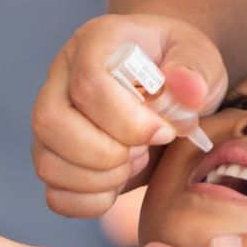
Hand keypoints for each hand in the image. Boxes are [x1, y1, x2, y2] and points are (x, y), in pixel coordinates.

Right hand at [32, 13, 226, 217]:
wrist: (172, 89)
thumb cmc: (183, 68)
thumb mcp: (200, 56)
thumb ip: (196, 68)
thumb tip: (188, 89)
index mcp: (95, 44)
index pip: (88, 84)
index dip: (127, 120)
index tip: (164, 132)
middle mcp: (61, 79)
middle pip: (50, 122)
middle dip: (106, 152)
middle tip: (145, 150)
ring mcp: (53, 120)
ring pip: (47, 162)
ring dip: (99, 179)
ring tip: (135, 162)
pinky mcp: (57, 157)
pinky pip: (55, 194)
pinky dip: (91, 202)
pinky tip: (120, 184)